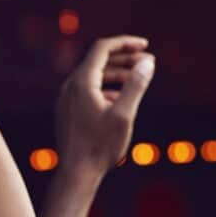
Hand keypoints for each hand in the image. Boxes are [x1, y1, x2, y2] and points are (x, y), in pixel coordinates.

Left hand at [56, 36, 155, 174]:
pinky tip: (121, 98)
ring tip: (138, 78)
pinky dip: (106, 87)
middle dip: (125, 58)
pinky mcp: (68, 112)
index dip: (126, 42)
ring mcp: (67, 99)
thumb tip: (148, 62)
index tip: (146, 45)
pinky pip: (88, 91)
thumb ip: (136, 86)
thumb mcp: (124, 115)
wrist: (76, 174)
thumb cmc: (100, 147)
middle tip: (148, 61)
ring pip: (93, 76)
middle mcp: (70, 87)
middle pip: (98, 60)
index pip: (103, 48)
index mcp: (82, 82)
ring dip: (117, 73)